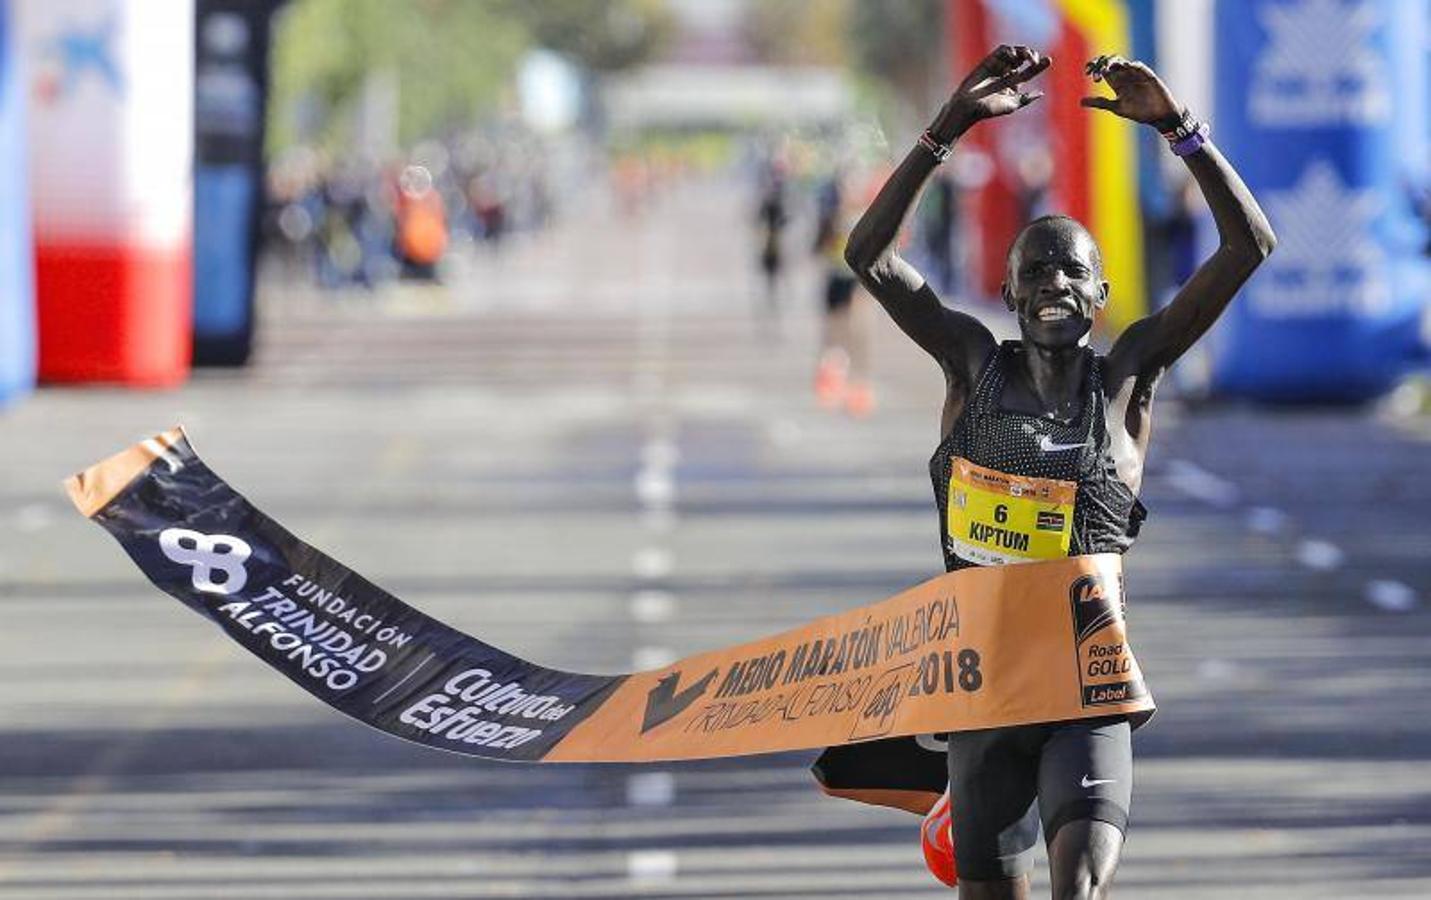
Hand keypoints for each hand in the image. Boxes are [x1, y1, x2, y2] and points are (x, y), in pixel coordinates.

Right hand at [934, 45, 1050, 139]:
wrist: (969, 106)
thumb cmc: (989, 109)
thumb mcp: (1012, 105)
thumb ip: (1026, 99)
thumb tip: (1041, 93)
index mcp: (1014, 84)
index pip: (1030, 71)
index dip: (1040, 65)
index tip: (1048, 60)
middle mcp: (1007, 73)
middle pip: (1024, 58)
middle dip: (1032, 56)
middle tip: (1034, 60)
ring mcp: (999, 66)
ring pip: (1015, 52)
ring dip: (1023, 51)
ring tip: (1027, 56)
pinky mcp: (989, 61)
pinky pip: (1002, 51)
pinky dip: (1009, 50)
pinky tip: (1013, 55)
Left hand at [1080, 55, 1180, 124]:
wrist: (1158, 116)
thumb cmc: (1139, 112)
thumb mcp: (1117, 107)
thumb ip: (1100, 103)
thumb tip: (1080, 101)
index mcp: (1118, 84)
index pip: (1105, 71)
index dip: (1097, 69)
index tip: (1089, 73)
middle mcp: (1126, 77)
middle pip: (1113, 63)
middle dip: (1105, 64)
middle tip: (1100, 70)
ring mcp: (1137, 76)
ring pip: (1125, 63)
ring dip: (1117, 63)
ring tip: (1110, 68)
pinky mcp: (1148, 77)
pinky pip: (1141, 68)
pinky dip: (1134, 66)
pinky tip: (1128, 67)